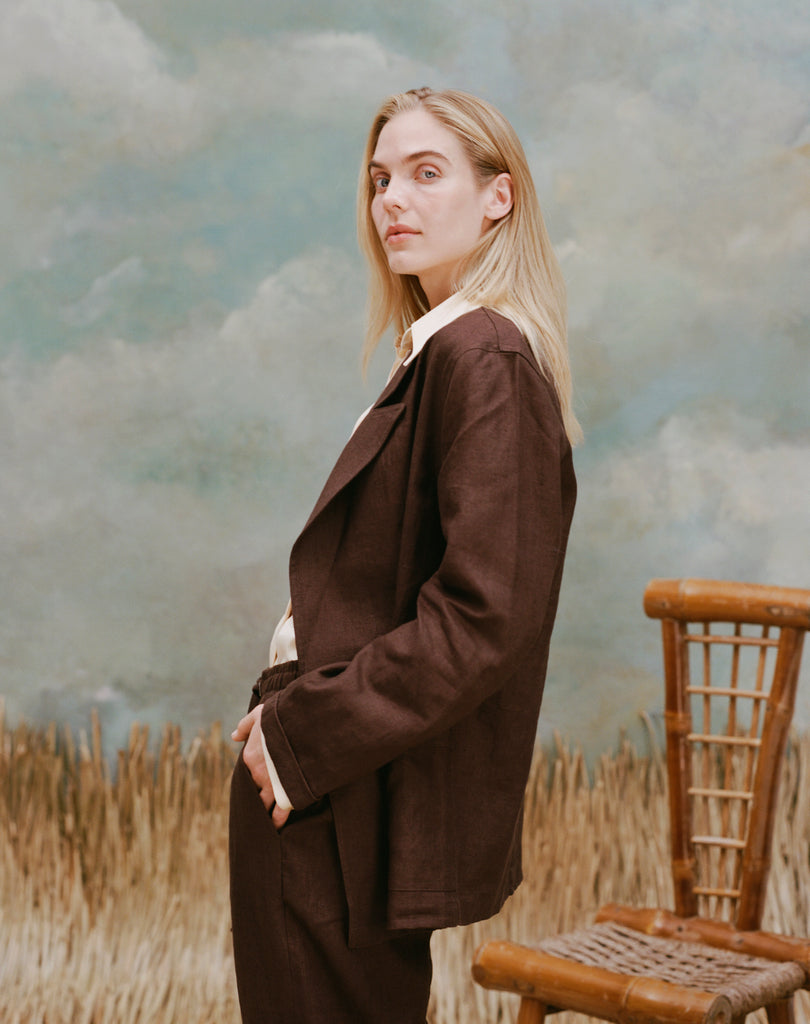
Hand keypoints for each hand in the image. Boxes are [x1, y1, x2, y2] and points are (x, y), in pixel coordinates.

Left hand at [231, 706, 290, 827]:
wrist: (304, 720)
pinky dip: (280, 818)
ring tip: (267, 826)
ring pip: (265, 806)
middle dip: (256, 804)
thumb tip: (234, 736)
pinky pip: (281, 810)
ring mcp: (272, 784)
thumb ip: (245, 726)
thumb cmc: (283, 714)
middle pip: (253, 794)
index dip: (250, 783)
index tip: (253, 789)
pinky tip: (280, 826)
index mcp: (249, 757)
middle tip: (256, 814)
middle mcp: (258, 774)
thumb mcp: (260, 714)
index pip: (246, 776)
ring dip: (266, 816)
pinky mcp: (287, 790)